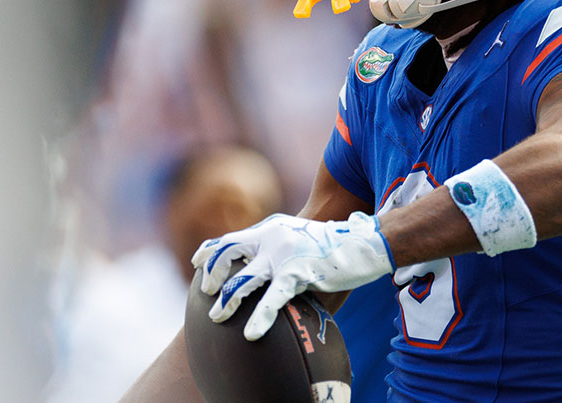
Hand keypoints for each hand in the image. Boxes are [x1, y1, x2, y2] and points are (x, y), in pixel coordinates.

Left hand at [191, 212, 393, 339]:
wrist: (364, 243)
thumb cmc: (332, 247)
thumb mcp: (299, 238)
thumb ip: (278, 247)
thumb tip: (258, 267)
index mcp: (271, 227)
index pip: (230, 236)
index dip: (209, 250)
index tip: (196, 263)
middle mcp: (273, 236)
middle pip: (228, 250)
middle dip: (212, 273)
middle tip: (207, 291)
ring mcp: (284, 255)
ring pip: (244, 279)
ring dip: (227, 300)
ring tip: (217, 316)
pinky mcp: (298, 272)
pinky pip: (272, 298)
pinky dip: (259, 317)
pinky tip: (251, 334)